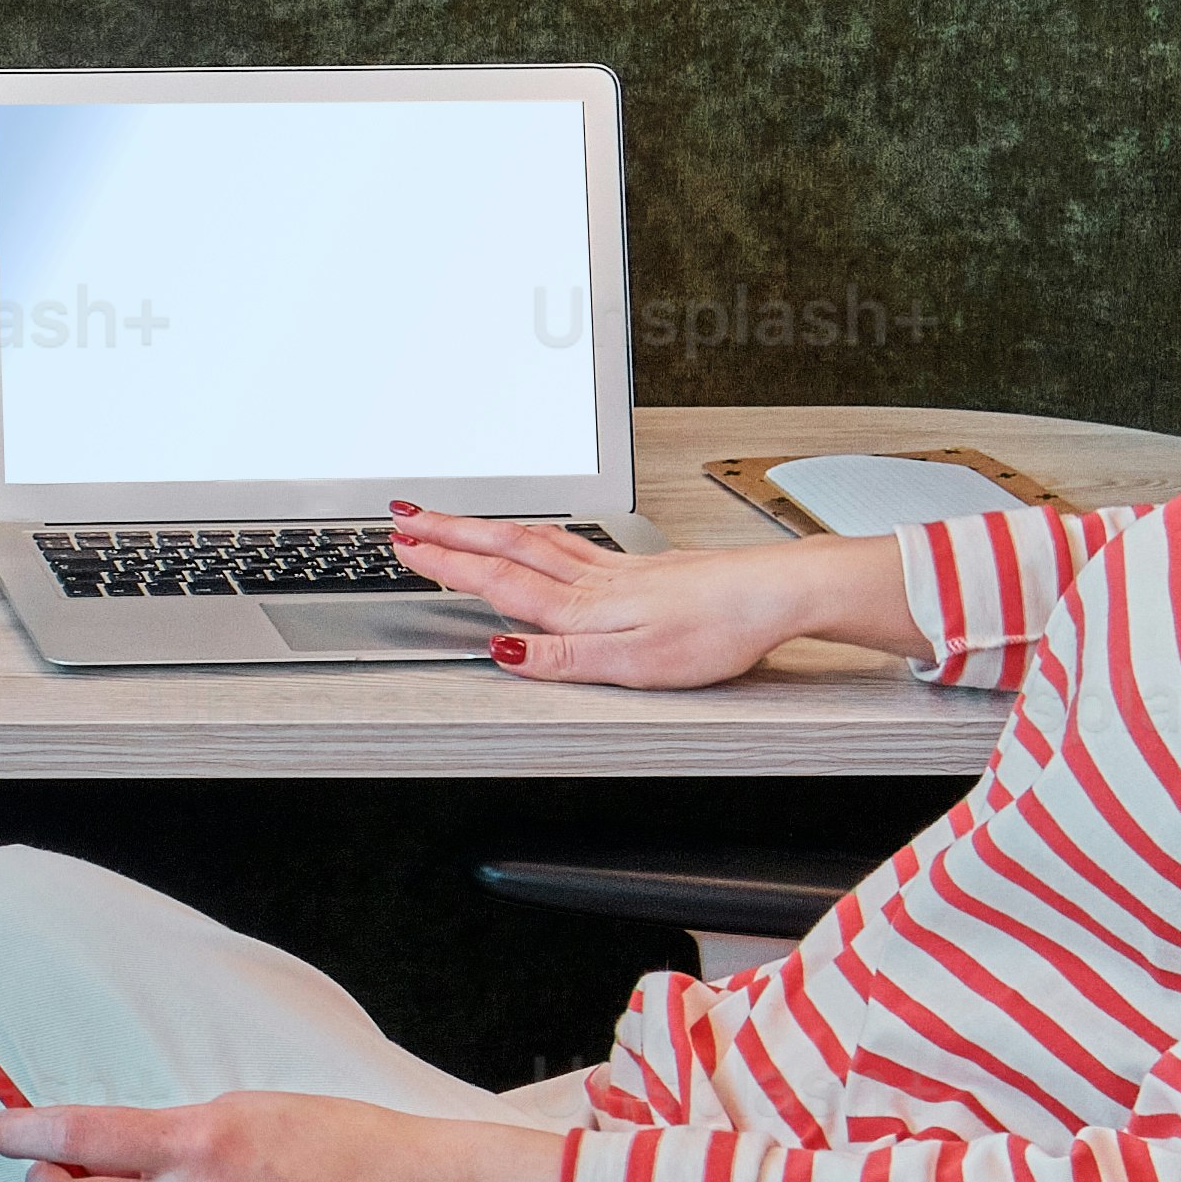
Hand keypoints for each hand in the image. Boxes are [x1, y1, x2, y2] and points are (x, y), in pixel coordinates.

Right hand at [387, 505, 881, 693]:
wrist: (777, 594)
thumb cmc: (719, 631)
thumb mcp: (637, 664)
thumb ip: (565, 658)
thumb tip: (505, 652)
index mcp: (585, 608)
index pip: (500, 580)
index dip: (447, 564)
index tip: (404, 545)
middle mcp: (594, 582)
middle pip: (507, 547)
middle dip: (449, 532)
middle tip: (402, 516)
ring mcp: (618, 570)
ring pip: (535, 540)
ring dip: (484, 528)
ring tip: (448, 519)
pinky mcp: (642, 568)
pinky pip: (569, 543)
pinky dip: (533, 535)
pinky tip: (534, 537)